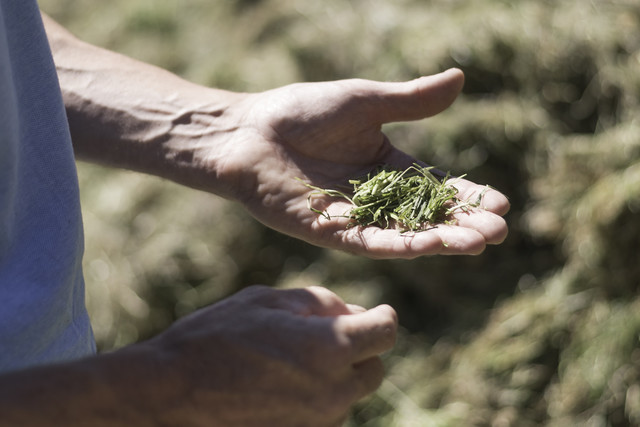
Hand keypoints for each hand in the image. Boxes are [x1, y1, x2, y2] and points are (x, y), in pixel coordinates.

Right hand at [146, 286, 396, 425]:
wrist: (169, 394)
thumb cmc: (215, 337)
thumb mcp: (266, 301)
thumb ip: (318, 302)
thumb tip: (349, 312)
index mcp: (329, 348)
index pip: (385, 332)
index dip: (380, 317)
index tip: (370, 313)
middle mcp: (332, 392)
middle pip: (373, 369)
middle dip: (361, 348)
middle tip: (326, 333)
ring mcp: (317, 422)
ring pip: (349, 394)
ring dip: (337, 374)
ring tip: (292, 358)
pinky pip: (324, 413)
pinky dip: (317, 395)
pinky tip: (281, 382)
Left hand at [204, 69, 508, 257]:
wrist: (250, 132)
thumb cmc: (302, 112)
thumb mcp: (365, 101)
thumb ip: (411, 101)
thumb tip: (460, 78)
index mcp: (388, 166)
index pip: (437, 187)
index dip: (467, 196)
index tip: (501, 203)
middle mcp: (377, 197)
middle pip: (428, 217)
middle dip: (463, 225)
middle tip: (498, 232)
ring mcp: (355, 218)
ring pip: (405, 235)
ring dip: (440, 240)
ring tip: (475, 242)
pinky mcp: (330, 232)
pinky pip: (369, 242)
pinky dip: (399, 246)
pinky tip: (429, 247)